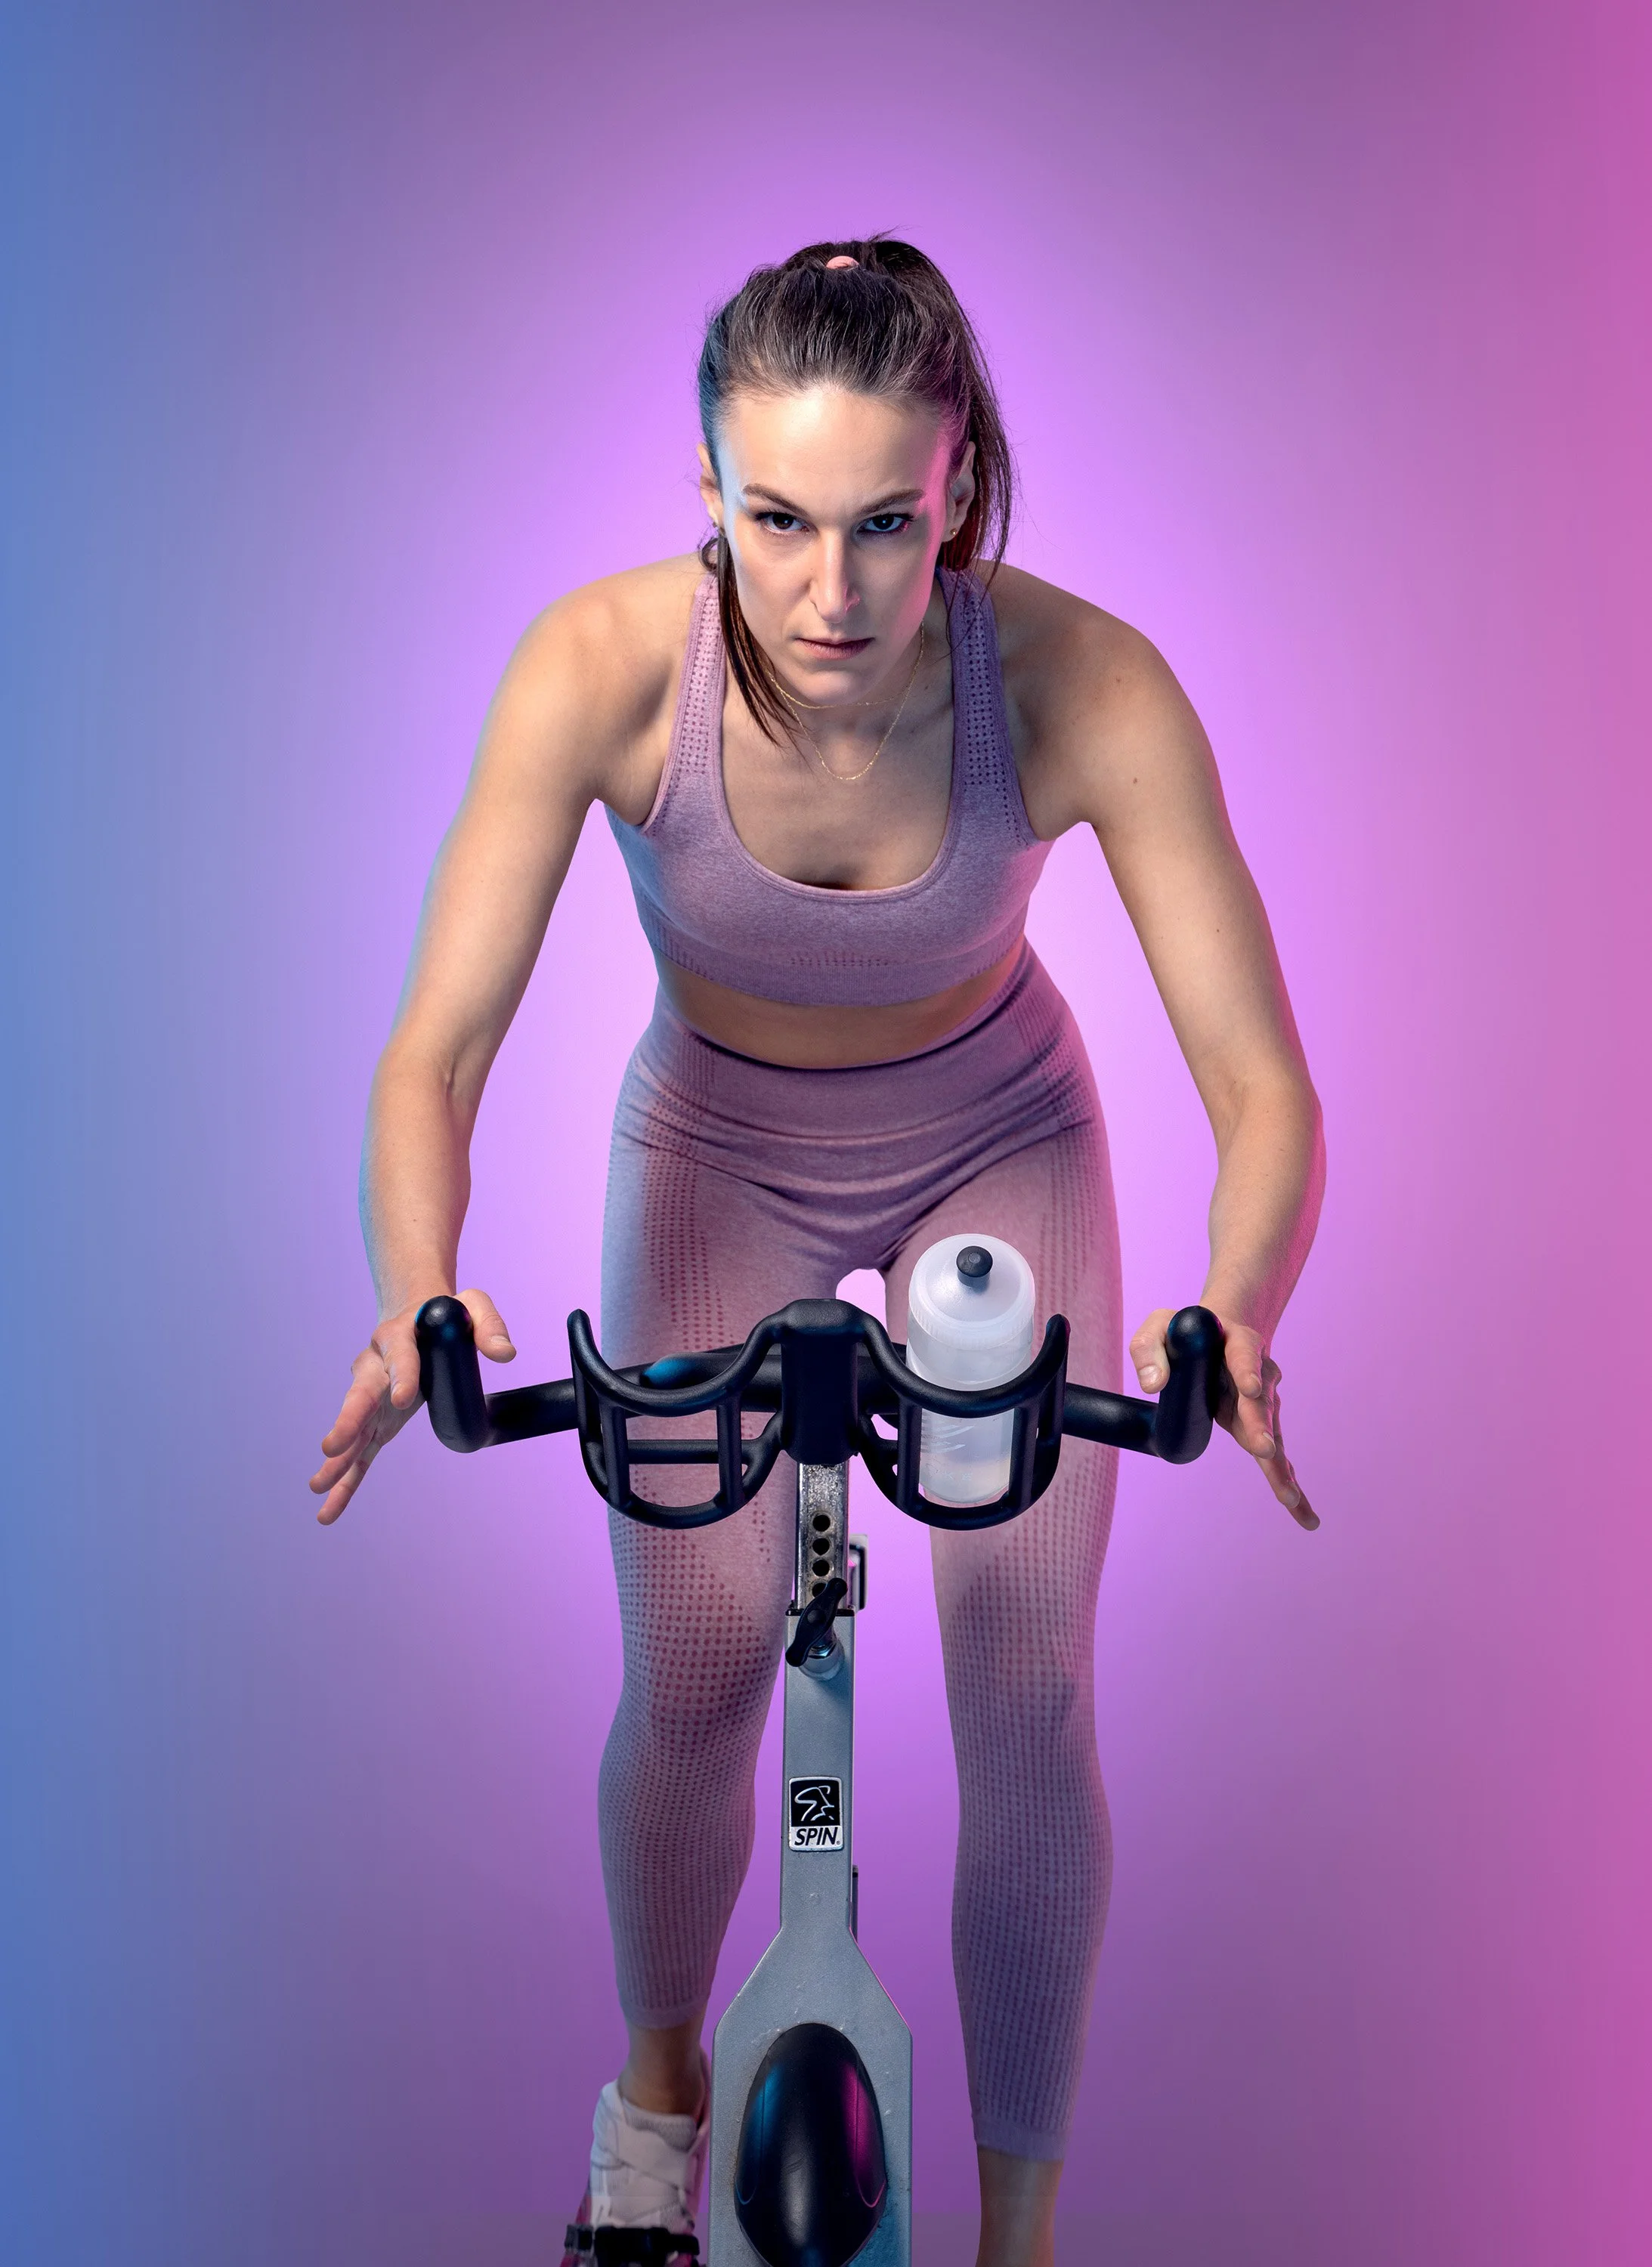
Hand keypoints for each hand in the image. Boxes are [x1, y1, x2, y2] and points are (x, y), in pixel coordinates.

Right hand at [308, 1288, 514, 1524]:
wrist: (414, 1317)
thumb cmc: (445, 1313)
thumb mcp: (472, 1307)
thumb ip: (488, 1327)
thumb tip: (505, 1354)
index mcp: (399, 1337)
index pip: (401, 1356)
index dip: (402, 1376)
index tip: (403, 1399)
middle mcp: (376, 1367)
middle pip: (360, 1396)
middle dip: (347, 1422)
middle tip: (332, 1446)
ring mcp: (371, 1398)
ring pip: (353, 1429)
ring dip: (338, 1458)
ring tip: (318, 1486)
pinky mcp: (375, 1422)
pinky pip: (358, 1453)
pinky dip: (344, 1481)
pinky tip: (328, 1509)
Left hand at [1129, 1308, 1317, 1529]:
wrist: (1223, 1333)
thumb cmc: (1186, 1331)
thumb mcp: (1159, 1327)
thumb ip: (1150, 1349)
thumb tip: (1152, 1386)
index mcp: (1238, 1343)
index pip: (1244, 1355)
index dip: (1247, 1370)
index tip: (1251, 1388)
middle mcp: (1259, 1374)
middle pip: (1261, 1404)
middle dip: (1261, 1427)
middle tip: (1265, 1450)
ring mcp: (1265, 1403)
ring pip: (1272, 1436)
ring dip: (1279, 1467)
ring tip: (1289, 1498)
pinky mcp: (1261, 1427)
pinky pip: (1276, 1457)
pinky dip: (1287, 1484)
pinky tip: (1302, 1514)